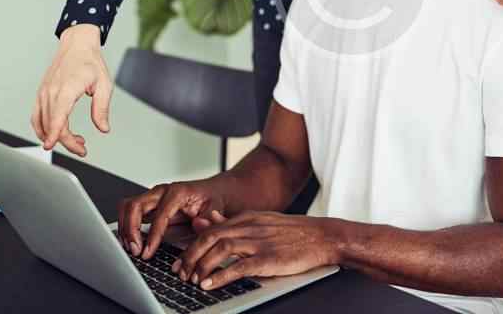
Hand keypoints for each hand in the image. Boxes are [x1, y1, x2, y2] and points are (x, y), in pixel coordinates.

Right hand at [31, 23, 111, 156]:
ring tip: (75, 140)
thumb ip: (102, 108)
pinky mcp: (41, 93)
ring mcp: (44, 93)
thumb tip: (103, 128)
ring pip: (42, 122)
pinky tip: (55, 133)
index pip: (57, 117)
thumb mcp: (104, 85)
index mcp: (66, 89)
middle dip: (66, 141)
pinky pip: (37, 115)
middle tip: (82, 149)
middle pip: (52, 124)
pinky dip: (43, 128)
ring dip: (56, 136)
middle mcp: (51, 92)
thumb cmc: (90, 62)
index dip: (54, 134)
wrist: (77, 45)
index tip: (50, 147)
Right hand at [118, 180, 229, 259]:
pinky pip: (130, 212)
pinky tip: (131, 242)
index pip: (159, 215)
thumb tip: (199, 224)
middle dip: (131, 229)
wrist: (214, 192)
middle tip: (135, 250)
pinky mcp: (150, 205)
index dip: (152, 236)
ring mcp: (154, 197)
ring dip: (125, 228)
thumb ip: (208, 219)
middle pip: (135, 205)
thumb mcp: (216, 209)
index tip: (147, 252)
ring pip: (128, 207)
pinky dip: (126, 227)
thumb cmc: (213, 200)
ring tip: (131, 248)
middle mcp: (162, 192)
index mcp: (178, 192)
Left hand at [171, 211, 338, 289]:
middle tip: (181, 273)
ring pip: (221, 249)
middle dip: (190, 256)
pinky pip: (240, 266)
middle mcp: (250, 227)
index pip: (210, 229)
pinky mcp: (269, 258)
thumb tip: (209, 219)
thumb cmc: (293, 232)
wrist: (322, 236)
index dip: (191, 246)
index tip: (180, 261)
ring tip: (193, 281)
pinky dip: (221, 275)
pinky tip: (210, 284)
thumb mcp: (261, 221)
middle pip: (210, 237)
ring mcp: (259, 242)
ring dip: (202, 266)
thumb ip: (234, 222)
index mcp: (247, 218)